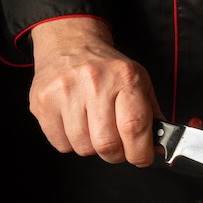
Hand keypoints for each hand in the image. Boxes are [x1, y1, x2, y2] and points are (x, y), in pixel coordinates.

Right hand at [29, 17, 163, 166]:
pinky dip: (72, 143)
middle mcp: (94, 82)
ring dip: (94, 148)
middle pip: (107, 144)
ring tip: (96, 129)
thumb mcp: (139, 82)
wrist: (70, 44)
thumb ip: (152, 115)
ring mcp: (65, 91)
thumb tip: (159, 148)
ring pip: (83, 147)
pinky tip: (77, 125)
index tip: (142, 158)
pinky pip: (61, 144)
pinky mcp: (43, 102)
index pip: (134, 126)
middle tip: (119, 147)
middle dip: (117, 154)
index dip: (140, 152)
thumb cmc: (108, 68)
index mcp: (124, 78)